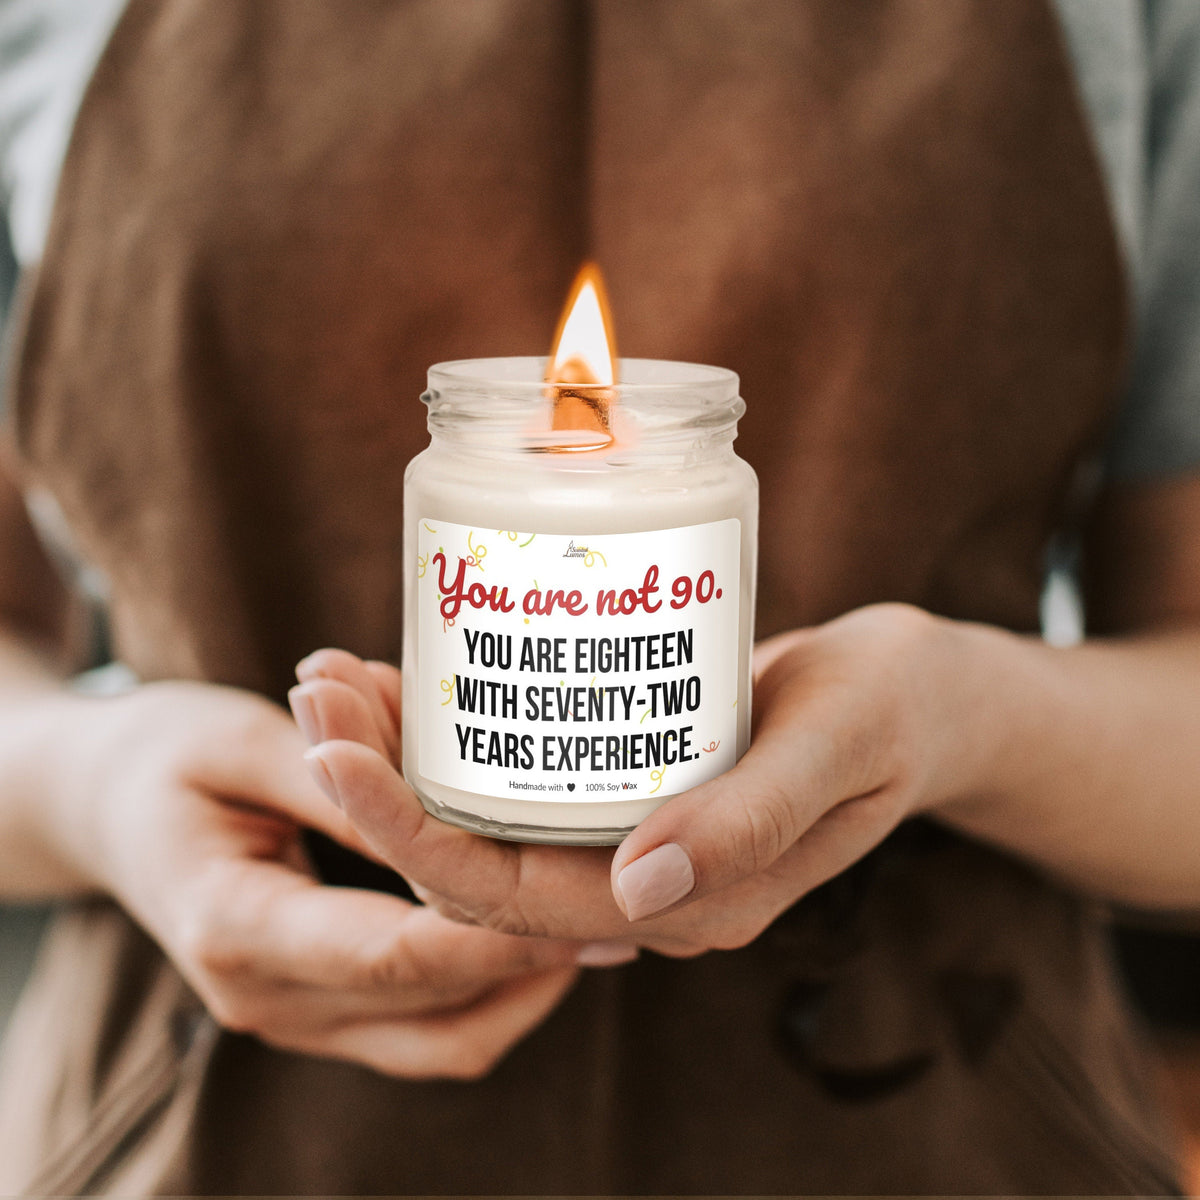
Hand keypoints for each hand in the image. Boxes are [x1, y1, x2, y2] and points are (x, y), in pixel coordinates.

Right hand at [51, 680, 626, 1078]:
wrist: (103, 806)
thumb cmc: (164, 756)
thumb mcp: (241, 742)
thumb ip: (335, 780)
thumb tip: (437, 806)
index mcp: (237, 927)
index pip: (395, 954)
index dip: (497, 933)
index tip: (585, 902)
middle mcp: (264, 996)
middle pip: (432, 1007)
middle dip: (533, 963)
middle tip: (620, 913)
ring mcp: (289, 1015)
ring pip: (438, 1041)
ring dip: (521, 992)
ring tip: (597, 929)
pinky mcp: (315, 1007)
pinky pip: (420, 1030)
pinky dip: (485, 996)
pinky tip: (536, 940)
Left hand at [299, 604, 968, 955]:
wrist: (919, 695)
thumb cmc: (891, 708)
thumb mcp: (839, 745)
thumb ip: (753, 818)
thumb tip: (639, 889)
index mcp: (692, 904)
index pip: (518, 899)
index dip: (412, 836)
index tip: (333, 751)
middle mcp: (644, 890)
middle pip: (476, 864)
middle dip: (378, 790)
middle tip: (313, 690)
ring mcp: (631, 844)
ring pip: (485, 825)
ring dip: (400, 760)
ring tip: (333, 676)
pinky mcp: (627, 792)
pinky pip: (520, 784)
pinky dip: (455, 737)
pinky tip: (409, 676)